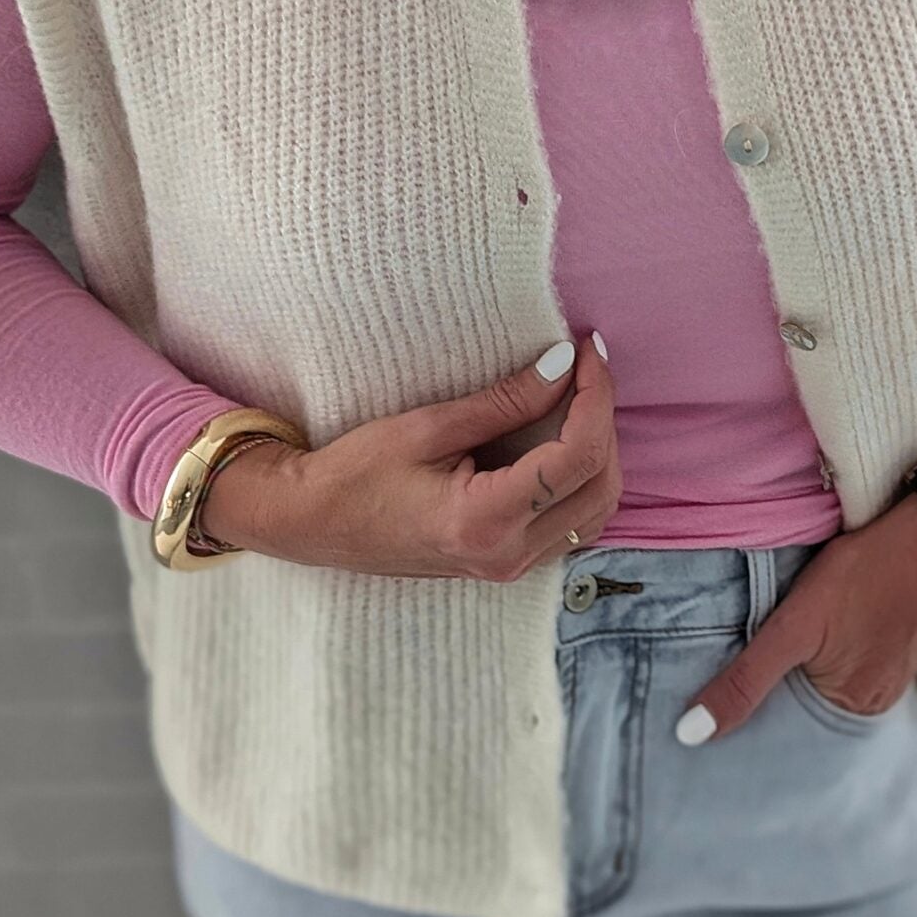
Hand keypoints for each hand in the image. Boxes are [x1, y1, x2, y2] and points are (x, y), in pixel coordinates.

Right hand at [202, 331, 621, 579]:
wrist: (314, 526)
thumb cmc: (354, 474)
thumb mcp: (426, 427)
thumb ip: (503, 401)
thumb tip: (561, 364)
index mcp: (485, 521)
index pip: (576, 456)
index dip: (595, 396)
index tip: (585, 350)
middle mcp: (508, 554)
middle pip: (599, 485)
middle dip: (602, 419)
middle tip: (583, 366)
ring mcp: (511, 566)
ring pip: (596, 510)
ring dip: (600, 451)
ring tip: (577, 397)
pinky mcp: (509, 562)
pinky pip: (575, 523)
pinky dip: (583, 479)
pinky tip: (563, 437)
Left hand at [674, 493, 916, 742]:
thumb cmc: (865, 572)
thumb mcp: (795, 624)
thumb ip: (745, 679)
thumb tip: (692, 735)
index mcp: (853, 710)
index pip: (784, 732)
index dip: (747, 719)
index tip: (707, 712)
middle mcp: (875, 706)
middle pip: (805, 710)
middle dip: (771, 697)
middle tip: (726, 677)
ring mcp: (888, 677)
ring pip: (822, 685)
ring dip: (796, 672)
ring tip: (766, 652)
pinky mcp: (892, 650)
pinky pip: (845, 665)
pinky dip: (822, 655)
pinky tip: (807, 634)